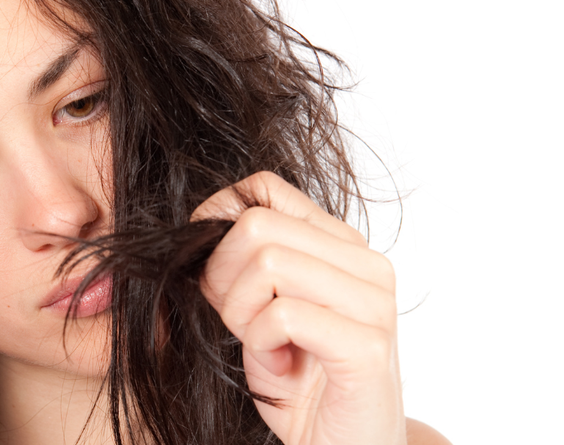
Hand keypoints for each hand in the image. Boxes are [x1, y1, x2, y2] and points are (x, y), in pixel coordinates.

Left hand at [192, 172, 404, 444]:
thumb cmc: (298, 383)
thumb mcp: (258, 311)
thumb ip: (240, 266)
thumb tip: (197, 231)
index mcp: (342, 245)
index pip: (264, 187)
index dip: (216, 224)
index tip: (213, 274)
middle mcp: (366, 263)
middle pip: (255, 225)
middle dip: (221, 277)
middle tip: (236, 322)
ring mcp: (373, 302)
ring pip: (268, 263)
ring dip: (240, 314)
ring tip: (261, 346)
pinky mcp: (367, 346)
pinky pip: (282, 315)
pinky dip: (259, 344)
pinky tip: (277, 366)